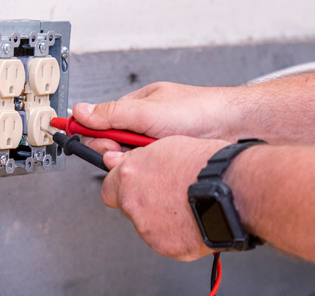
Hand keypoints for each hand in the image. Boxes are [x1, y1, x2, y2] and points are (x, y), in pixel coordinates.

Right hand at [73, 82, 245, 153]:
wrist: (235, 126)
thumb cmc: (199, 110)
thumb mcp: (148, 112)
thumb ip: (111, 114)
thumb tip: (80, 111)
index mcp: (135, 107)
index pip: (101, 123)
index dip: (93, 136)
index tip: (78, 144)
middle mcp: (145, 123)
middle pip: (114, 145)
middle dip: (117, 153)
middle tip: (127, 154)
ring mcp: (158, 141)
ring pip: (132, 160)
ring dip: (137, 162)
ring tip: (151, 158)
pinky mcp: (170, 156)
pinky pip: (151, 168)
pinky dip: (153, 169)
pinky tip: (162, 168)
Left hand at [101, 136, 228, 260]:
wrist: (232, 191)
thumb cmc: (207, 166)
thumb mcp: (168, 145)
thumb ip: (140, 159)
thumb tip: (125, 162)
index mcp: (131, 176)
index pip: (108, 188)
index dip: (122, 187)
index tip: (133, 186)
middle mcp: (134, 204)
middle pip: (130, 208)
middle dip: (145, 203)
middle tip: (170, 194)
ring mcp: (149, 229)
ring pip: (149, 226)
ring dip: (163, 218)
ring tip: (189, 205)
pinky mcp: (167, 247)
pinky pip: (168, 242)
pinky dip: (179, 234)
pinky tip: (195, 219)